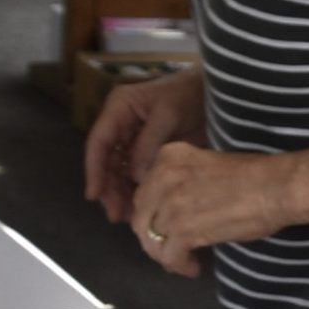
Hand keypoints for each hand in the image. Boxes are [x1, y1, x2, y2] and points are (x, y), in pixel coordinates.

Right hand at [83, 67, 203, 221]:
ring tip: (127, 217)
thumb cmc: (190, 93)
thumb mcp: (169, 115)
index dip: (95, 170)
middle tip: (115, 214)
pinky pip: (137, 171)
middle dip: (110, 188)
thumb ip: (149, 144)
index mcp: (119, 108)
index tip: (94, 195)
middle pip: (107, 160)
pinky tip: (141, 205)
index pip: (99, 142)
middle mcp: (121, 123)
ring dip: (122, 192)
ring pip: (120, 169)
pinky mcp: (149, 149)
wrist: (214, 91)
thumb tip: (134, 177)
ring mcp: (134, 137)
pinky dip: (137, 188)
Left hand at [128, 141, 308, 276]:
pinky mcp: (183, 230)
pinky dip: (178, 266)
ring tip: (184, 261)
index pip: (145, 191)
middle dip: (153, 237)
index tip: (169, 226)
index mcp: (168, 157)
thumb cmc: (256, 175)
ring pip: (151, 240)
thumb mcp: (208, 163)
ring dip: (165, 255)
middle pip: (141, 217)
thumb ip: (184, 180)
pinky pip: (168, 256)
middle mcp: (162, 178)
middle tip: (172, 248)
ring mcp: (171, 205)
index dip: (154, 214)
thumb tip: (177, 211)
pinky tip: (193, 267)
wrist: (277, 186)